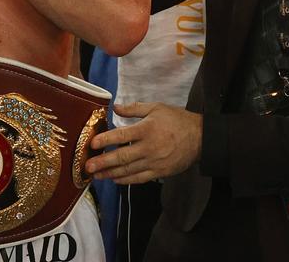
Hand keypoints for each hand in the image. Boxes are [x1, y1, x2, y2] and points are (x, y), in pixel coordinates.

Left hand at [86, 102, 202, 183]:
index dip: (105, 140)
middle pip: (122, 157)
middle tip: (87, 167)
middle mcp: (149, 147)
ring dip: (111, 174)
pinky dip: (126, 180)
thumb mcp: (156, 108)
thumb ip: (134, 109)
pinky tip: (115, 179)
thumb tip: (114, 107)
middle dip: (103, 163)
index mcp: (147, 129)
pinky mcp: (160, 172)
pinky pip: (140, 178)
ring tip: (96, 176)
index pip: (121, 136)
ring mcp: (155, 162)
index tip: (92, 144)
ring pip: (129, 170)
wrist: (201, 138)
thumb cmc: (177, 120)